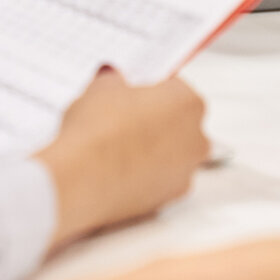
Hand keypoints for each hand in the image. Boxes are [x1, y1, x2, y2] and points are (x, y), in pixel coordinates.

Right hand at [35, 68, 208, 249]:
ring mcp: (185, 172)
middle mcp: (196, 138)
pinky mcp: (170, 199)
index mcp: (187, 102)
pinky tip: (118, 170)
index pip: (175, 87)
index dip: (149, 90)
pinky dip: (145, 176)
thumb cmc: (97, 131)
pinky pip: (161, 180)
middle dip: (157, 121)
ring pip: (173, 155)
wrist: (82, 177)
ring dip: (153, 151)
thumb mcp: (100, 88)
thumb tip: (113, 81)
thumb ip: (115, 80)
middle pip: (180, 122)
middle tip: (123, 119)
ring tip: (117, 148)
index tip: (131, 94)